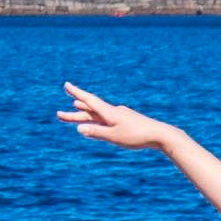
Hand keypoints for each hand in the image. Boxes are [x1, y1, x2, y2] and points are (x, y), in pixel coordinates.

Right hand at [53, 83, 174, 150]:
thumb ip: (96, 132)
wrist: (162, 135)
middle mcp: (114, 111)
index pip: (89, 100)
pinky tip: (99, 118)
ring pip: (99, 114)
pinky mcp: (127, 121)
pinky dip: (98, 118)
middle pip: (90, 111)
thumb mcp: (114, 136)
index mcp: (109, 112)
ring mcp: (121, 116)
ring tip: (74, 108)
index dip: (77, 93)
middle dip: (74, 113)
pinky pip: (108, 118)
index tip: (66, 84)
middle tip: (58, 115)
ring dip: (86, 113)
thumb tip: (79, 128)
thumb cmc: (137, 136)